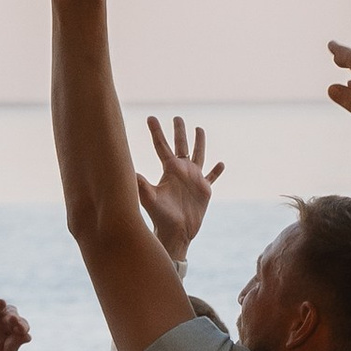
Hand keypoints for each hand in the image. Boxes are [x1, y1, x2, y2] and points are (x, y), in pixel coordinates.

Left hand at [136, 117, 223, 263]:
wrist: (176, 233)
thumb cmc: (160, 217)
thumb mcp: (150, 199)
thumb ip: (141, 185)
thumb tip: (129, 172)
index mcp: (169, 170)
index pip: (161, 146)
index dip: (156, 132)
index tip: (150, 117)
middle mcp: (181, 171)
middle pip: (180, 145)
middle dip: (179, 131)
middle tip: (176, 117)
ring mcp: (193, 179)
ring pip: (198, 155)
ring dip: (199, 143)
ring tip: (199, 129)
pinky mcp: (204, 190)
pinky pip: (212, 177)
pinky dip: (216, 171)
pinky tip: (221, 163)